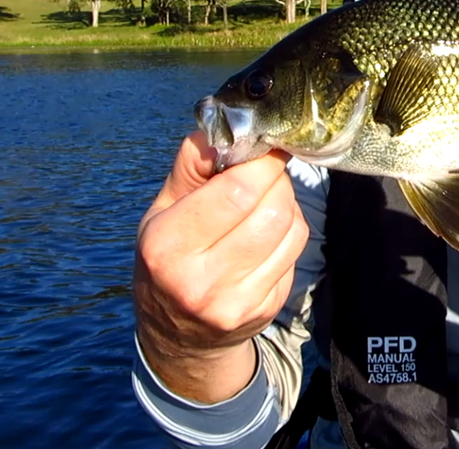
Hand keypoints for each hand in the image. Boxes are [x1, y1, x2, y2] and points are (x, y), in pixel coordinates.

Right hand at [133, 131, 308, 403]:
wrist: (179, 334)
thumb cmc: (170, 256)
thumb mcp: (162, 208)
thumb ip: (193, 163)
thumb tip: (230, 125)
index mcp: (167, 245)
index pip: (237, 191)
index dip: (261, 163)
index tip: (264, 149)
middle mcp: (200, 280)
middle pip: (273, 210)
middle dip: (277, 182)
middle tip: (265, 175)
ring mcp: (236, 301)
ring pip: (292, 230)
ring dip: (287, 206)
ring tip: (264, 204)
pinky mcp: (264, 310)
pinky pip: (296, 254)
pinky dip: (289, 235)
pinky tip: (266, 236)